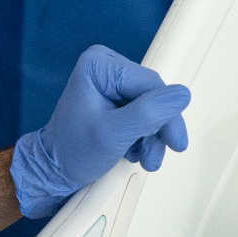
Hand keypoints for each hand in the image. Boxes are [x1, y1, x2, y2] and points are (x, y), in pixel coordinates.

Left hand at [11, 45, 190, 218]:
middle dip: (158, 128)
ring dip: (152, 136)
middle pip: (153, 95)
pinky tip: (134, 152)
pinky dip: (144, 136)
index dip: (167, 114)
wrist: (54, 171)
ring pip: (152, 107)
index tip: (175, 143)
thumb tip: (183, 94)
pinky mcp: (116, 98)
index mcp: (99, 65)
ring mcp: (111, 82)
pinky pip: (143, 113)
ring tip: (145, 160)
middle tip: (155, 158)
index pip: (150, 84)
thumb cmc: (74, 152)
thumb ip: (148, 113)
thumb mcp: (114, 134)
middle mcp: (106, 66)